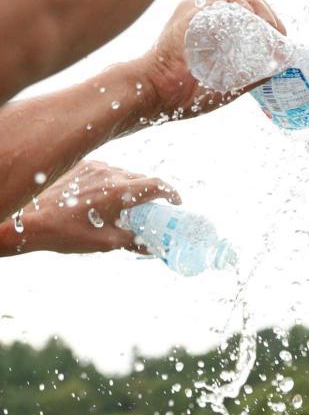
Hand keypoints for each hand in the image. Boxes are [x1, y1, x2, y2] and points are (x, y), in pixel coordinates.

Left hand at [0, 161, 179, 255]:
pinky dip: (111, 183)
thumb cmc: (64, 233)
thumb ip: (132, 242)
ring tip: (121, 207)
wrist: (26, 220)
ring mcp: (94, 167)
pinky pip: (105, 172)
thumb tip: (151, 248)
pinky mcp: (81, 166)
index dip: (171, 193)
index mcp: (118, 192)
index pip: (157, 185)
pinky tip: (100, 199)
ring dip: (129, 188)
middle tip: (151, 210)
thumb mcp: (104, 243)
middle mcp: (109, 174)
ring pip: (123, 174)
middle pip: (142, 179)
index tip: (176, 202)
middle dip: (151, 193)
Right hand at [137, 0, 285, 121]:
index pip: (246, 12)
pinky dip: (240, 10)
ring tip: (269, 28)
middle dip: (268, 13)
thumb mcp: (227, 86)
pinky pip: (219, 3)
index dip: (268, 20)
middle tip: (279, 32)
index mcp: (210, 29)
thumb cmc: (184, 94)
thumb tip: (280, 68)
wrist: (155, 95)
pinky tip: (251, 23)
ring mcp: (194, 13)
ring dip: (259, 10)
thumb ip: (250, 76)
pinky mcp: (188, 15)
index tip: (281, 36)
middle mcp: (203, 16)